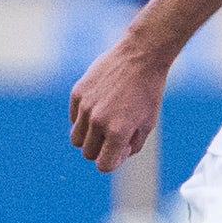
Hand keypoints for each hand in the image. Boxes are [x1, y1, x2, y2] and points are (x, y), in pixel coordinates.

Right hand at [67, 36, 169, 172]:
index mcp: (118, 132)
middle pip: (88, 153)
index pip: (103, 165)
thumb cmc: (147, 92)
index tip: (121, 148)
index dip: (112, 161)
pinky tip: (99, 105)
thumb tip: (114, 155)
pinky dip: (83, 118)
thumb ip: (131, 146)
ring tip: (103, 122)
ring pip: (76, 139)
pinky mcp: (77, 93)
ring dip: (88, 137)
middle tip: (113, 134)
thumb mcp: (147, 124)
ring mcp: (85, 106)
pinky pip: (74, 118)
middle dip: (100, 149)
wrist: (139, 57)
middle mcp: (98, 121)